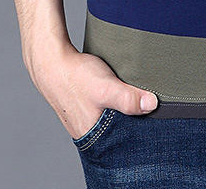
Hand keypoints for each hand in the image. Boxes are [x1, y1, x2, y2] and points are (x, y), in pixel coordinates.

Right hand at [25, 41, 158, 139]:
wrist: (52, 62)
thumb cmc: (76, 77)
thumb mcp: (106, 88)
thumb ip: (128, 98)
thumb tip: (152, 105)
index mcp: (94, 136)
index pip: (124, 143)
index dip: (139, 135)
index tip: (153, 123)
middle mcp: (89, 132)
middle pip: (120, 132)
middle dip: (133, 123)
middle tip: (147, 109)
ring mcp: (86, 120)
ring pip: (113, 120)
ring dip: (124, 112)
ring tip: (136, 101)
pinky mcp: (85, 107)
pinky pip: (106, 111)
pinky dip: (114, 105)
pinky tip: (120, 94)